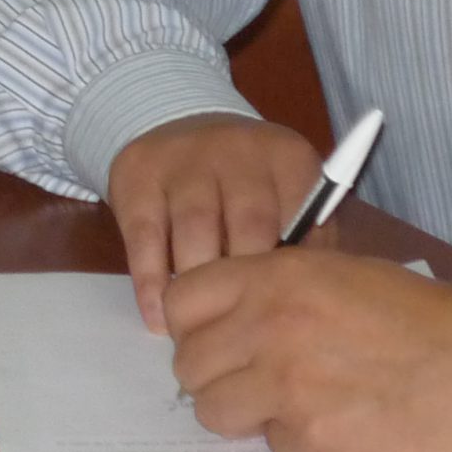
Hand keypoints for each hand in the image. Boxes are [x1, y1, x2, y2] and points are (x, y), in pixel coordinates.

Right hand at [108, 114, 324, 330]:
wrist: (177, 125)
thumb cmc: (245, 182)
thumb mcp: (285, 191)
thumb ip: (308, 236)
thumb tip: (314, 296)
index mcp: (286, 156)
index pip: (303, 217)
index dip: (294, 271)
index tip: (287, 310)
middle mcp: (237, 150)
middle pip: (249, 225)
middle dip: (246, 281)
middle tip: (244, 326)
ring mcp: (184, 159)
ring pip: (195, 231)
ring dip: (198, 285)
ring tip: (201, 326)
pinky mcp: (138, 174)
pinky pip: (145, 237)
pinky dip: (151, 283)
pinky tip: (159, 315)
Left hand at [165, 249, 451, 451]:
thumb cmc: (416, 316)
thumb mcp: (336, 273)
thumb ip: (271, 291)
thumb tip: (221, 323)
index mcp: (273, 280)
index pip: (181, 303)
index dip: (191, 326)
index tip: (214, 339)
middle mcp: (269, 331)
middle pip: (190, 365)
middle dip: (216, 376)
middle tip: (255, 379)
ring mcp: (287, 390)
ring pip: (216, 414)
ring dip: (246, 415)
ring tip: (294, 405)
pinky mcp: (313, 444)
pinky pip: (275, 450)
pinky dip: (300, 444)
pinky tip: (341, 425)